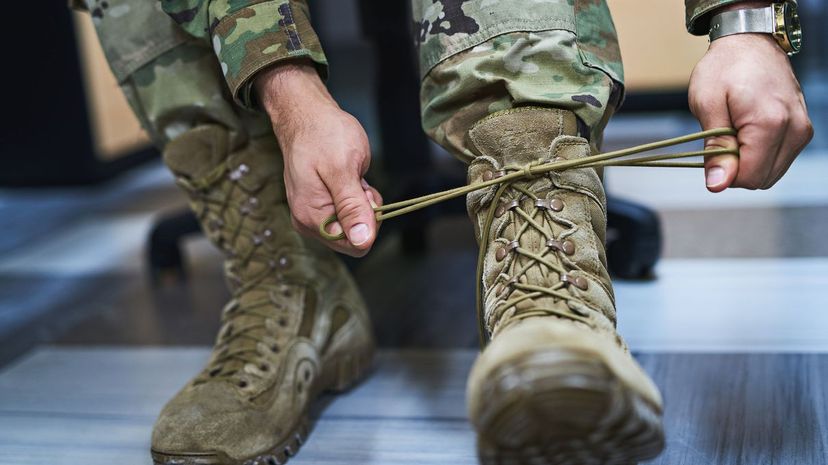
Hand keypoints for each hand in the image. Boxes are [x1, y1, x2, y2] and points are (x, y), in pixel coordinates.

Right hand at [254, 61, 381, 256]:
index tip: (363, 194)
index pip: (354, 245)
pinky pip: (347, 212)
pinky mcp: (320, 204)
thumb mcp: (343, 169)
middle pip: (354, 238)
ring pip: (354, 224)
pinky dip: (355, 196)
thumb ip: (352, 207)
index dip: (368, 222)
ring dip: (361, 202)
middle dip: (365, 212)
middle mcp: (308, 222)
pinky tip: (348, 177)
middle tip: (358, 182)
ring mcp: (313, 213)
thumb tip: (362, 242)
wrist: (306, 114)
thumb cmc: (323, 135)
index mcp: (311, 217)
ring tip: (351, 175)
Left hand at [688, 33, 811, 191]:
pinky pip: (778, 160)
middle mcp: (795, 129)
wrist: (750, 42)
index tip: (712, 149)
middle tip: (722, 136)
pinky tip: (748, 131)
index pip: (749, 177)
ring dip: (748, 161)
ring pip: (771, 173)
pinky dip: (759, 154)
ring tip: (735, 130)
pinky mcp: (802, 130)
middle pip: (761, 179)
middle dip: (736, 168)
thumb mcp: (708, 104)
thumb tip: (718, 184)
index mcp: (770, 124)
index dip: (724, 172)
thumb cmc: (724, 68)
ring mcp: (802, 130)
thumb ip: (716, 148)